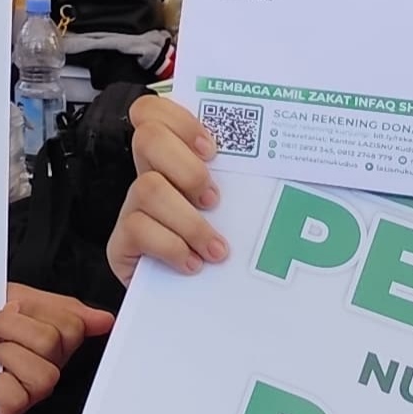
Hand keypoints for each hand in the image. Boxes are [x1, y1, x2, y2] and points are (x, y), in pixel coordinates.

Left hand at [0, 284, 113, 413]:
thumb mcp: (23, 299)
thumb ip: (64, 308)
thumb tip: (106, 320)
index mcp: (59, 340)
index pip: (71, 325)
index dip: (34, 311)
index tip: (9, 306)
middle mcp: (50, 366)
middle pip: (51, 344)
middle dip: (12, 327)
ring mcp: (34, 390)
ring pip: (42, 376)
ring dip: (7, 355)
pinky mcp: (12, 409)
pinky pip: (16, 399)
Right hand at [107, 92, 225, 284]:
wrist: (192, 301)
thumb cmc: (217, 246)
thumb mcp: (234, 206)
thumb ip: (244, 181)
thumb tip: (289, 170)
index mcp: (175, 159)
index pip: (153, 112)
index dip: (180, 121)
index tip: (213, 150)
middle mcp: (149, 176)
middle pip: (147, 138)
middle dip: (187, 168)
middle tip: (214, 199)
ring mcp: (132, 208)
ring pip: (148, 188)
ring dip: (189, 221)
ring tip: (215, 248)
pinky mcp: (122, 243)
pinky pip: (138, 229)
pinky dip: (172, 247)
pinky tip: (193, 264)